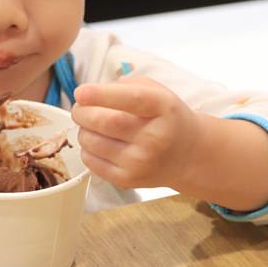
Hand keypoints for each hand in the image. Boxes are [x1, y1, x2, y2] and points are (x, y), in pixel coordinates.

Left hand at [72, 76, 204, 189]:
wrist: (188, 155)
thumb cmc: (166, 118)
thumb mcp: (156, 91)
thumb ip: (124, 87)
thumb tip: (89, 96)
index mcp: (162, 108)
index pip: (132, 100)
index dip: (102, 95)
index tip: (80, 92)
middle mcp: (154, 137)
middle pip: (105, 122)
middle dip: (82, 112)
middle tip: (79, 108)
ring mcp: (141, 162)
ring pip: (92, 142)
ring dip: (83, 130)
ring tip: (92, 125)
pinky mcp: (127, 180)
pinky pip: (91, 162)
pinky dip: (86, 149)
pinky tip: (98, 142)